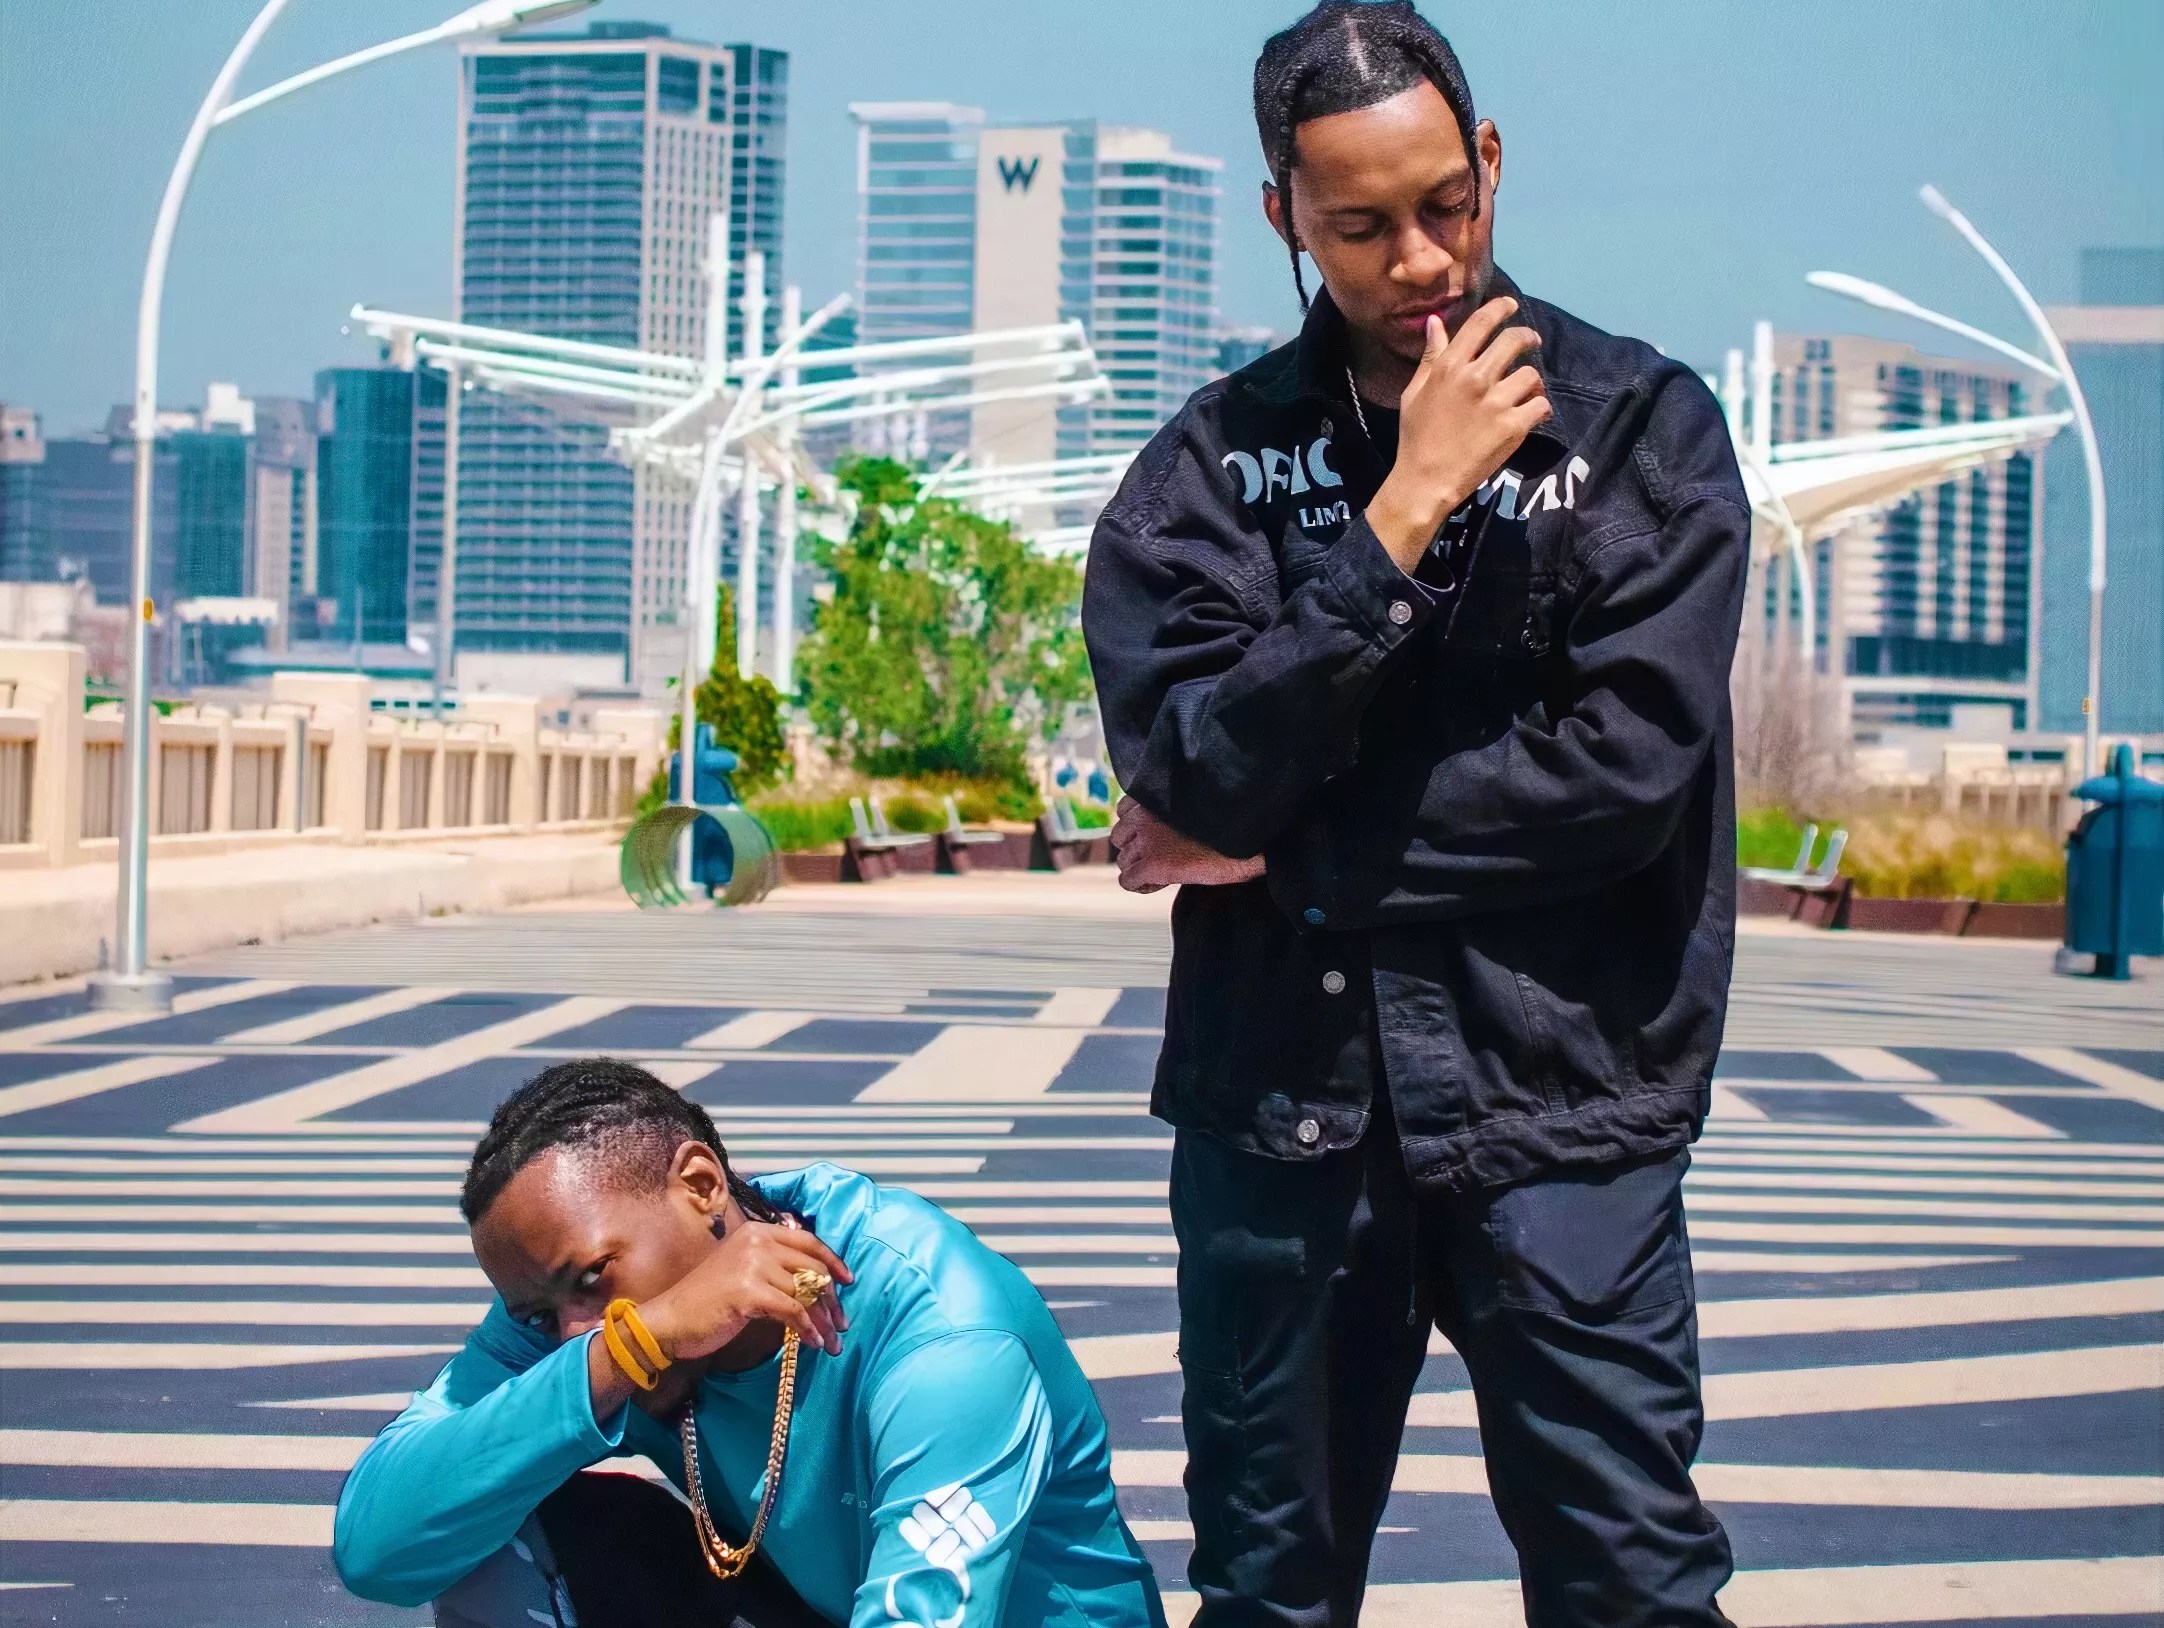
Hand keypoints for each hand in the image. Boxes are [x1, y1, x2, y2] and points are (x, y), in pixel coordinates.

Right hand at [642, 1218, 852, 1366]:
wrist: (669, 1319)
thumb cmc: (707, 1301)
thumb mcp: (743, 1271)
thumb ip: (774, 1267)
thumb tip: (818, 1283)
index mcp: (757, 1231)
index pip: (809, 1241)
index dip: (834, 1261)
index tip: (849, 1282)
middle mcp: (757, 1241)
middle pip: (812, 1267)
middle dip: (833, 1299)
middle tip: (843, 1324)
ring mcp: (752, 1264)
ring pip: (806, 1292)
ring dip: (825, 1321)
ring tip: (833, 1343)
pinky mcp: (748, 1291)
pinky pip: (793, 1311)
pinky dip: (808, 1329)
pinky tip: (814, 1343)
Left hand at [1111, 796, 1264, 893]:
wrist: (1247, 844)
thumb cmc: (1228, 826)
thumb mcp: (1191, 808)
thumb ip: (1168, 813)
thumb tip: (1158, 832)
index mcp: (1156, 797)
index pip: (1123, 810)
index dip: (1136, 828)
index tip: (1155, 838)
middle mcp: (1145, 816)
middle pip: (1119, 837)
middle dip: (1136, 849)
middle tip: (1160, 858)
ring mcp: (1147, 841)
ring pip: (1123, 860)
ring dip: (1139, 868)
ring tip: (1164, 873)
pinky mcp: (1153, 865)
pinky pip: (1127, 881)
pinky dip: (1140, 886)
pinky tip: (1161, 883)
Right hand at [1366, 297, 1551, 572]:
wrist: (1426, 481)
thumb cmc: (1416, 437)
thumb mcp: (1414, 393)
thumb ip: (1430, 357)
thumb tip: (1436, 322)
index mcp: (1449, 367)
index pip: (1481, 323)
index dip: (1500, 308)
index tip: (1510, 306)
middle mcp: (1475, 378)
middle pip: (1514, 340)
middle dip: (1527, 336)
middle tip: (1531, 341)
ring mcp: (1497, 402)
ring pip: (1530, 374)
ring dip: (1531, 381)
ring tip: (1526, 391)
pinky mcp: (1514, 426)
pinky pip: (1541, 404)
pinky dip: (1539, 408)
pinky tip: (1532, 414)